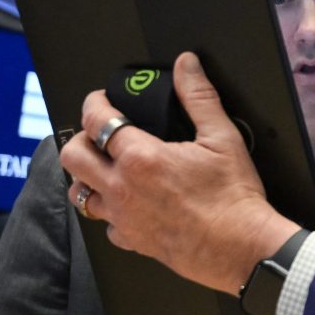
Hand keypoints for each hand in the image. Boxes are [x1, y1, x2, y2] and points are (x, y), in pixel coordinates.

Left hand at [59, 52, 299, 293]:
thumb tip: (186, 66)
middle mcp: (123, 188)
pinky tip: (129, 205)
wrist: (242, 248)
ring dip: (87, 178)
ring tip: (106, 170)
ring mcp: (124, 218)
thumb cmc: (234, 198)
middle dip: (81, 138)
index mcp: (141, 158)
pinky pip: (106, 226)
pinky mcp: (133, 241)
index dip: (94, 102)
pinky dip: (111, 213)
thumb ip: (199, 96)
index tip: (101, 99)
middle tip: (98, 134)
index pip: (96, 120)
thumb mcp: (223, 137)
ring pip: (80, 195)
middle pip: (72, 157)